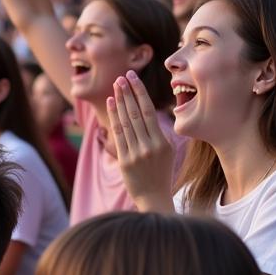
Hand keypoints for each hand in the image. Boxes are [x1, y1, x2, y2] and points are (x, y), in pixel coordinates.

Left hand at [106, 71, 174, 211]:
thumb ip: (156, 134)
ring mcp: (138, 153)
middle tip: (121, 76)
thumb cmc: (158, 174)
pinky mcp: (125, 160)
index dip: (140, 92)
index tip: (133, 77)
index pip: (149, 111)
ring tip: (115, 86)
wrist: (153, 198)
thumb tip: (145, 114)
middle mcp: (152, 145)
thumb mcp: (165, 153)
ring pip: (126, 122)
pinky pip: (118, 135)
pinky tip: (109, 104)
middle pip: (136, 113)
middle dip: (128, 93)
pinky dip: (113, 118)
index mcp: (163, 142)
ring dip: (119, 101)